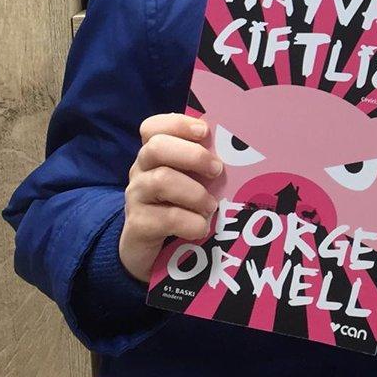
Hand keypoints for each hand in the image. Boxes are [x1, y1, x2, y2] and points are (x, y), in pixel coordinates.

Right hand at [120, 113, 222, 282]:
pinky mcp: (138, 225)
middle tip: (217, 170)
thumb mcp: (191, 182)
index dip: (178, 124)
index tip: (204, 132)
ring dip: (195, 193)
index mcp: (154, 155)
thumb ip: (204, 166)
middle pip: (156, 148)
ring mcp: (136, 197)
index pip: (153, 127)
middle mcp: (140, 171)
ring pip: (161, 181)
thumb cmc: (179, 207)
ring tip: (211, 206)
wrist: (151, 252)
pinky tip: (201, 228)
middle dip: (192, 156)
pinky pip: (167, 217)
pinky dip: (191, 222)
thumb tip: (240, 154)